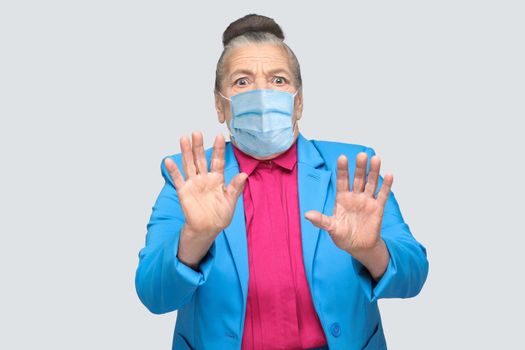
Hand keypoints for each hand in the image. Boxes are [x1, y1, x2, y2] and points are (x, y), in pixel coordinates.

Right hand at [164, 132, 247, 266]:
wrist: (207, 228)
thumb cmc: (220, 215)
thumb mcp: (230, 201)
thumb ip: (235, 188)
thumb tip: (244, 175)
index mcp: (217, 179)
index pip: (218, 161)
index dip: (218, 149)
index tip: (219, 136)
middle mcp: (204, 178)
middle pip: (201, 159)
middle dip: (199, 146)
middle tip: (197, 133)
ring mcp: (193, 183)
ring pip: (189, 164)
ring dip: (186, 152)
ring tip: (183, 138)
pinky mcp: (184, 191)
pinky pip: (178, 179)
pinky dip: (173, 170)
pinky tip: (169, 160)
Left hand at [305, 152, 392, 255]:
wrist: (358, 247)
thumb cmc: (343, 236)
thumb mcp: (331, 228)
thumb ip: (321, 221)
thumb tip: (307, 215)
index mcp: (342, 198)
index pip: (342, 181)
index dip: (342, 170)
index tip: (342, 157)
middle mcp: (355, 197)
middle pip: (358, 179)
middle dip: (359, 167)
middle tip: (361, 155)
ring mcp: (367, 201)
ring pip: (371, 183)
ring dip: (373, 172)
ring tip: (376, 158)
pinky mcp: (378, 208)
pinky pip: (383, 195)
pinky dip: (386, 186)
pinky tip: (389, 174)